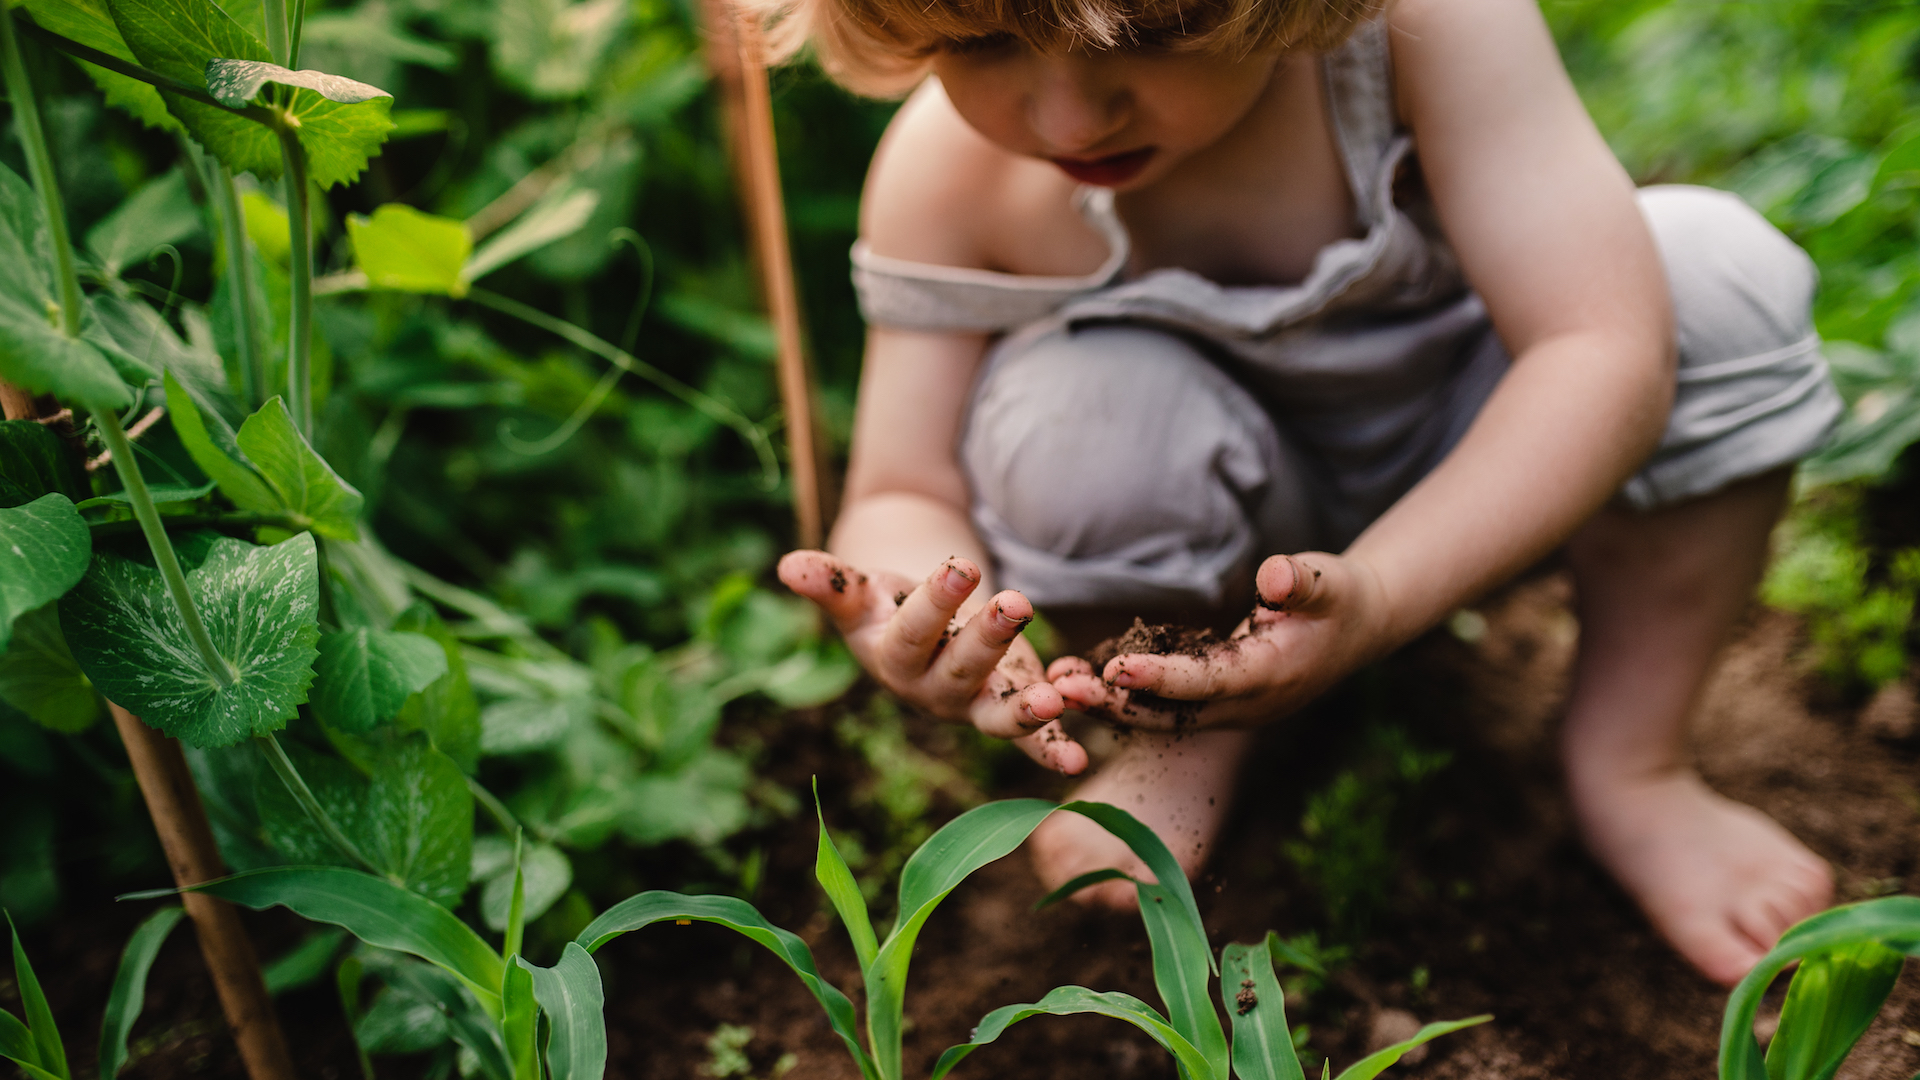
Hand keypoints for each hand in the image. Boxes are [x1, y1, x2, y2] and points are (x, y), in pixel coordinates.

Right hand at [777, 550, 1088, 773]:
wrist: (915, 633)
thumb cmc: (884, 609)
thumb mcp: (859, 592)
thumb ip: (831, 583)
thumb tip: (788, 565)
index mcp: (894, 659)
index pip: (914, 631)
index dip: (936, 601)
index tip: (962, 563)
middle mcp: (933, 692)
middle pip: (961, 671)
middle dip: (990, 640)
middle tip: (1018, 603)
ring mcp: (975, 708)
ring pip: (1000, 717)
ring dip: (1031, 711)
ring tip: (1063, 696)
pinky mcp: (1011, 713)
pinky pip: (1036, 737)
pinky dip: (1059, 741)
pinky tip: (1086, 734)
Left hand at [1049, 553, 1390, 730]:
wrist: (1357, 628)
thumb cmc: (1341, 597)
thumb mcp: (1331, 580)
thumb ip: (1301, 582)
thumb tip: (1275, 576)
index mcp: (1270, 676)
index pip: (1207, 681)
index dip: (1161, 678)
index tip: (1116, 668)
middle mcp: (1244, 704)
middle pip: (1170, 713)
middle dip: (1115, 702)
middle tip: (1059, 687)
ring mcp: (1228, 708)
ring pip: (1159, 715)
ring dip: (1108, 703)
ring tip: (1055, 683)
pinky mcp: (1214, 700)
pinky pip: (1161, 704)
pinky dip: (1121, 695)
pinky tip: (1077, 678)